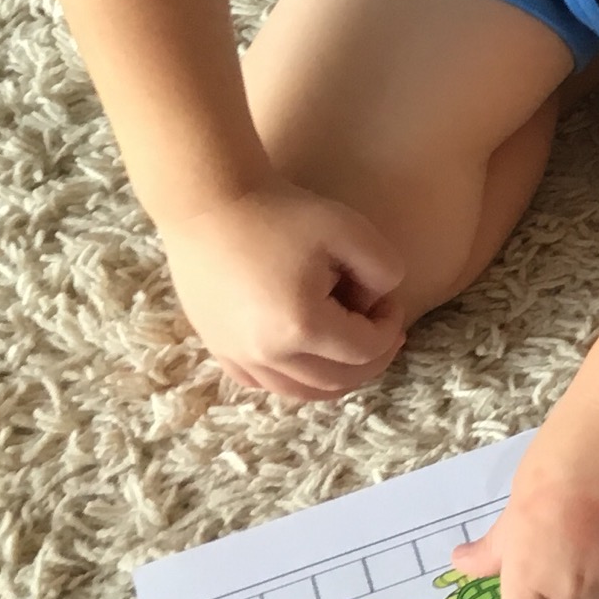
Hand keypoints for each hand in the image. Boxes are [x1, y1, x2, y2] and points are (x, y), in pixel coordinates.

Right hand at [161, 179, 407, 400]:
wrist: (209, 205)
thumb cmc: (281, 213)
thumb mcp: (351, 230)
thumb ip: (385, 271)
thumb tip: (377, 303)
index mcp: (302, 327)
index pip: (364, 351)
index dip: (388, 328)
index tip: (389, 300)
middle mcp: (267, 354)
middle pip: (337, 381)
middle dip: (370, 358)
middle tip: (381, 328)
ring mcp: (238, 356)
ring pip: (300, 392)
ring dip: (336, 377)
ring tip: (350, 346)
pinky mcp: (219, 349)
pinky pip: (265, 384)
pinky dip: (295, 379)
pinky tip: (307, 353)